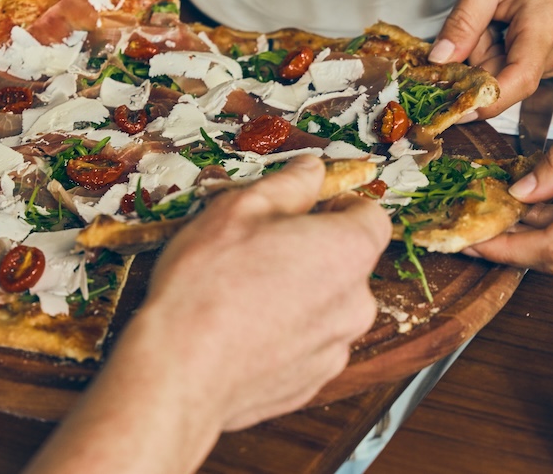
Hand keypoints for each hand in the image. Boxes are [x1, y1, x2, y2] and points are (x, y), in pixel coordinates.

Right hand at [144, 155, 390, 429]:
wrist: (180, 371)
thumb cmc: (208, 286)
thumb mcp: (240, 209)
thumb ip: (288, 185)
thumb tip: (311, 170)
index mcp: (347, 251)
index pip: (372, 216)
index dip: (338, 206)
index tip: (305, 208)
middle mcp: (355, 303)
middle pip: (347, 264)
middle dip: (311, 252)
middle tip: (258, 248)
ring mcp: (335, 349)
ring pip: (325, 307)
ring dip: (297, 295)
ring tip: (242, 293)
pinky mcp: (310, 383)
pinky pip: (305, 346)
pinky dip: (282, 334)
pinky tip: (241, 328)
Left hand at [429, 0, 552, 117]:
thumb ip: (463, 21)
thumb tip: (439, 60)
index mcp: (544, 28)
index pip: (515, 84)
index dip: (480, 103)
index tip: (450, 107)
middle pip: (499, 80)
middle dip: (473, 61)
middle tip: (477, 21)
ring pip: (501, 75)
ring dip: (484, 53)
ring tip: (495, 16)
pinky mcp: (550, 60)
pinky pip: (509, 67)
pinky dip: (495, 51)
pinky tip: (503, 24)